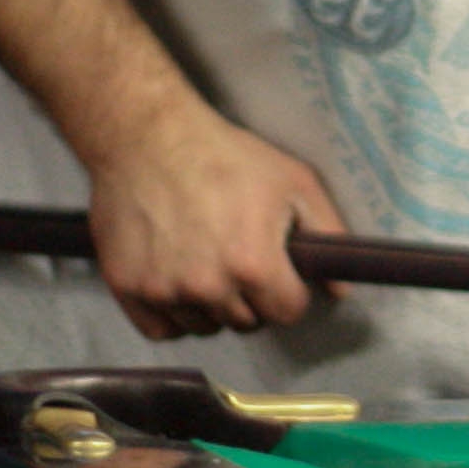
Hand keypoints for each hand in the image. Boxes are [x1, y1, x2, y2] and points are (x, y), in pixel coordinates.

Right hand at [77, 101, 348, 339]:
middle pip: (247, 322)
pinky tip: (179, 280)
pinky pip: (161, 329)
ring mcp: (163, 290)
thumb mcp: (295, 183)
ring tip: (207, 263)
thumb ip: (328, 236)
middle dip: (252, 298)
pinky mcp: (127, 288)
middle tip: (240, 259)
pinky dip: (172, 314)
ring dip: (212, 307)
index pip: (288, 312)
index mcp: (253, 265)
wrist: (149, 138)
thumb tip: (341, 291)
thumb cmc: (227, 157)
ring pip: (205, 327)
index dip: (289, 291)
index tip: (279, 271)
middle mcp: (208, 286)